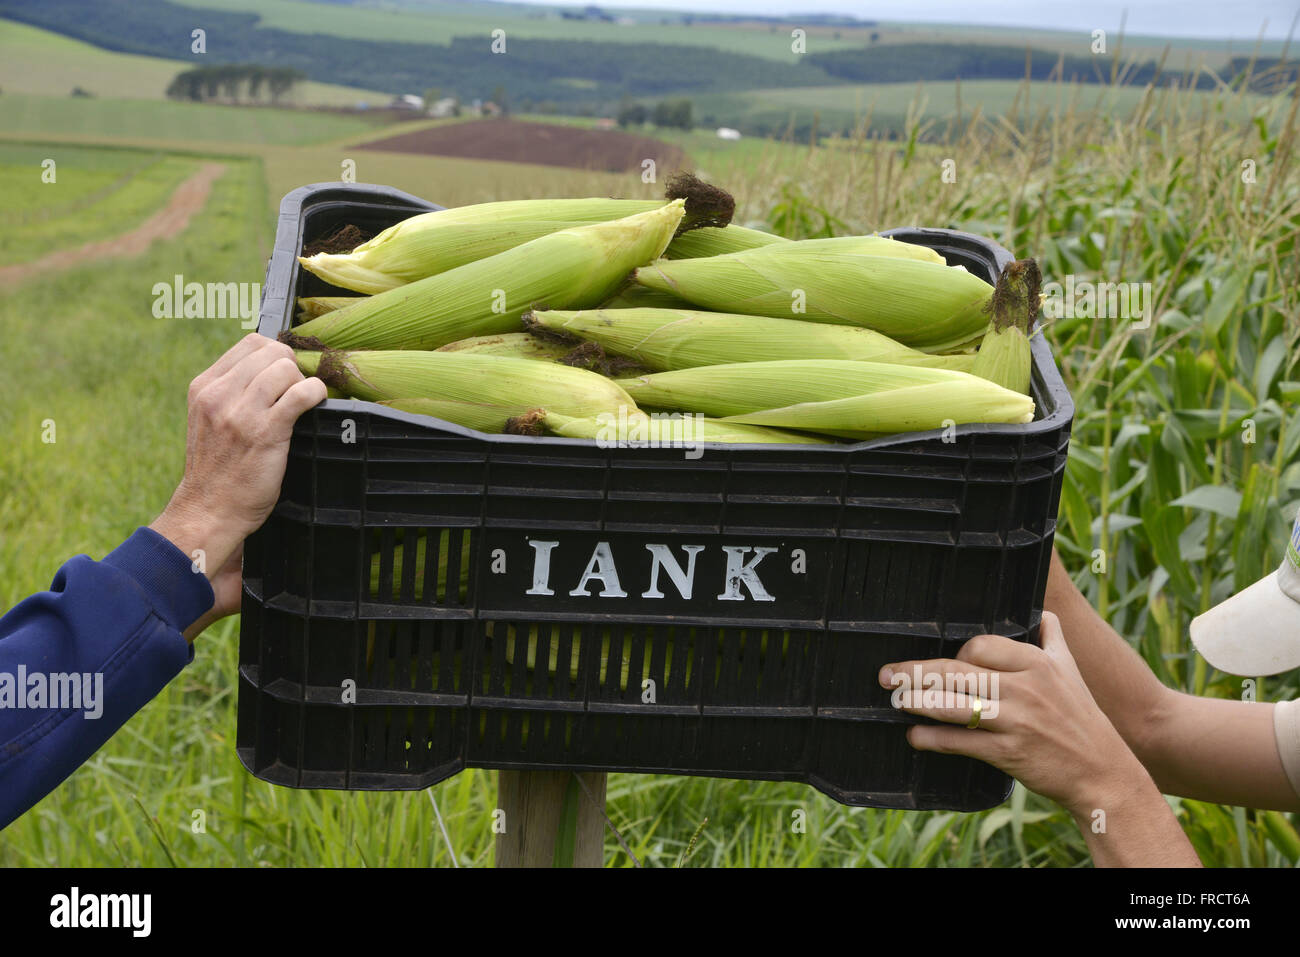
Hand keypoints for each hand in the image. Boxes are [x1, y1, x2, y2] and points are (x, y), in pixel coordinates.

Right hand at [151, 334, 326, 638]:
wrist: (209, 511)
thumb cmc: (218, 470)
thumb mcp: (211, 420)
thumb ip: (232, 392)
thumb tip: (271, 366)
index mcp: (205, 387)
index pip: (251, 343)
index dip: (277, 353)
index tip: (287, 373)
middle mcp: (219, 394)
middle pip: (272, 351)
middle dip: (293, 367)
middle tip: (298, 391)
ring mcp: (241, 412)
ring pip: (286, 367)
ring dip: (304, 382)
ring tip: (304, 403)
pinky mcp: (265, 431)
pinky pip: (302, 393)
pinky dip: (316, 394)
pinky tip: (317, 404)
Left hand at [879, 612, 1148, 817]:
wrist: (1104, 773)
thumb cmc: (1083, 719)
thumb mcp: (1072, 672)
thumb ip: (1053, 639)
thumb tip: (1044, 613)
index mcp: (1037, 663)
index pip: (980, 646)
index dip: (955, 653)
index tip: (941, 663)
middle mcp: (1025, 688)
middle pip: (957, 672)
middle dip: (916, 672)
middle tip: (886, 674)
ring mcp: (1016, 721)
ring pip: (953, 705)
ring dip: (917, 702)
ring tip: (895, 699)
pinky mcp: (1010, 753)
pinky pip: (961, 742)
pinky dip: (933, 740)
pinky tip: (915, 737)